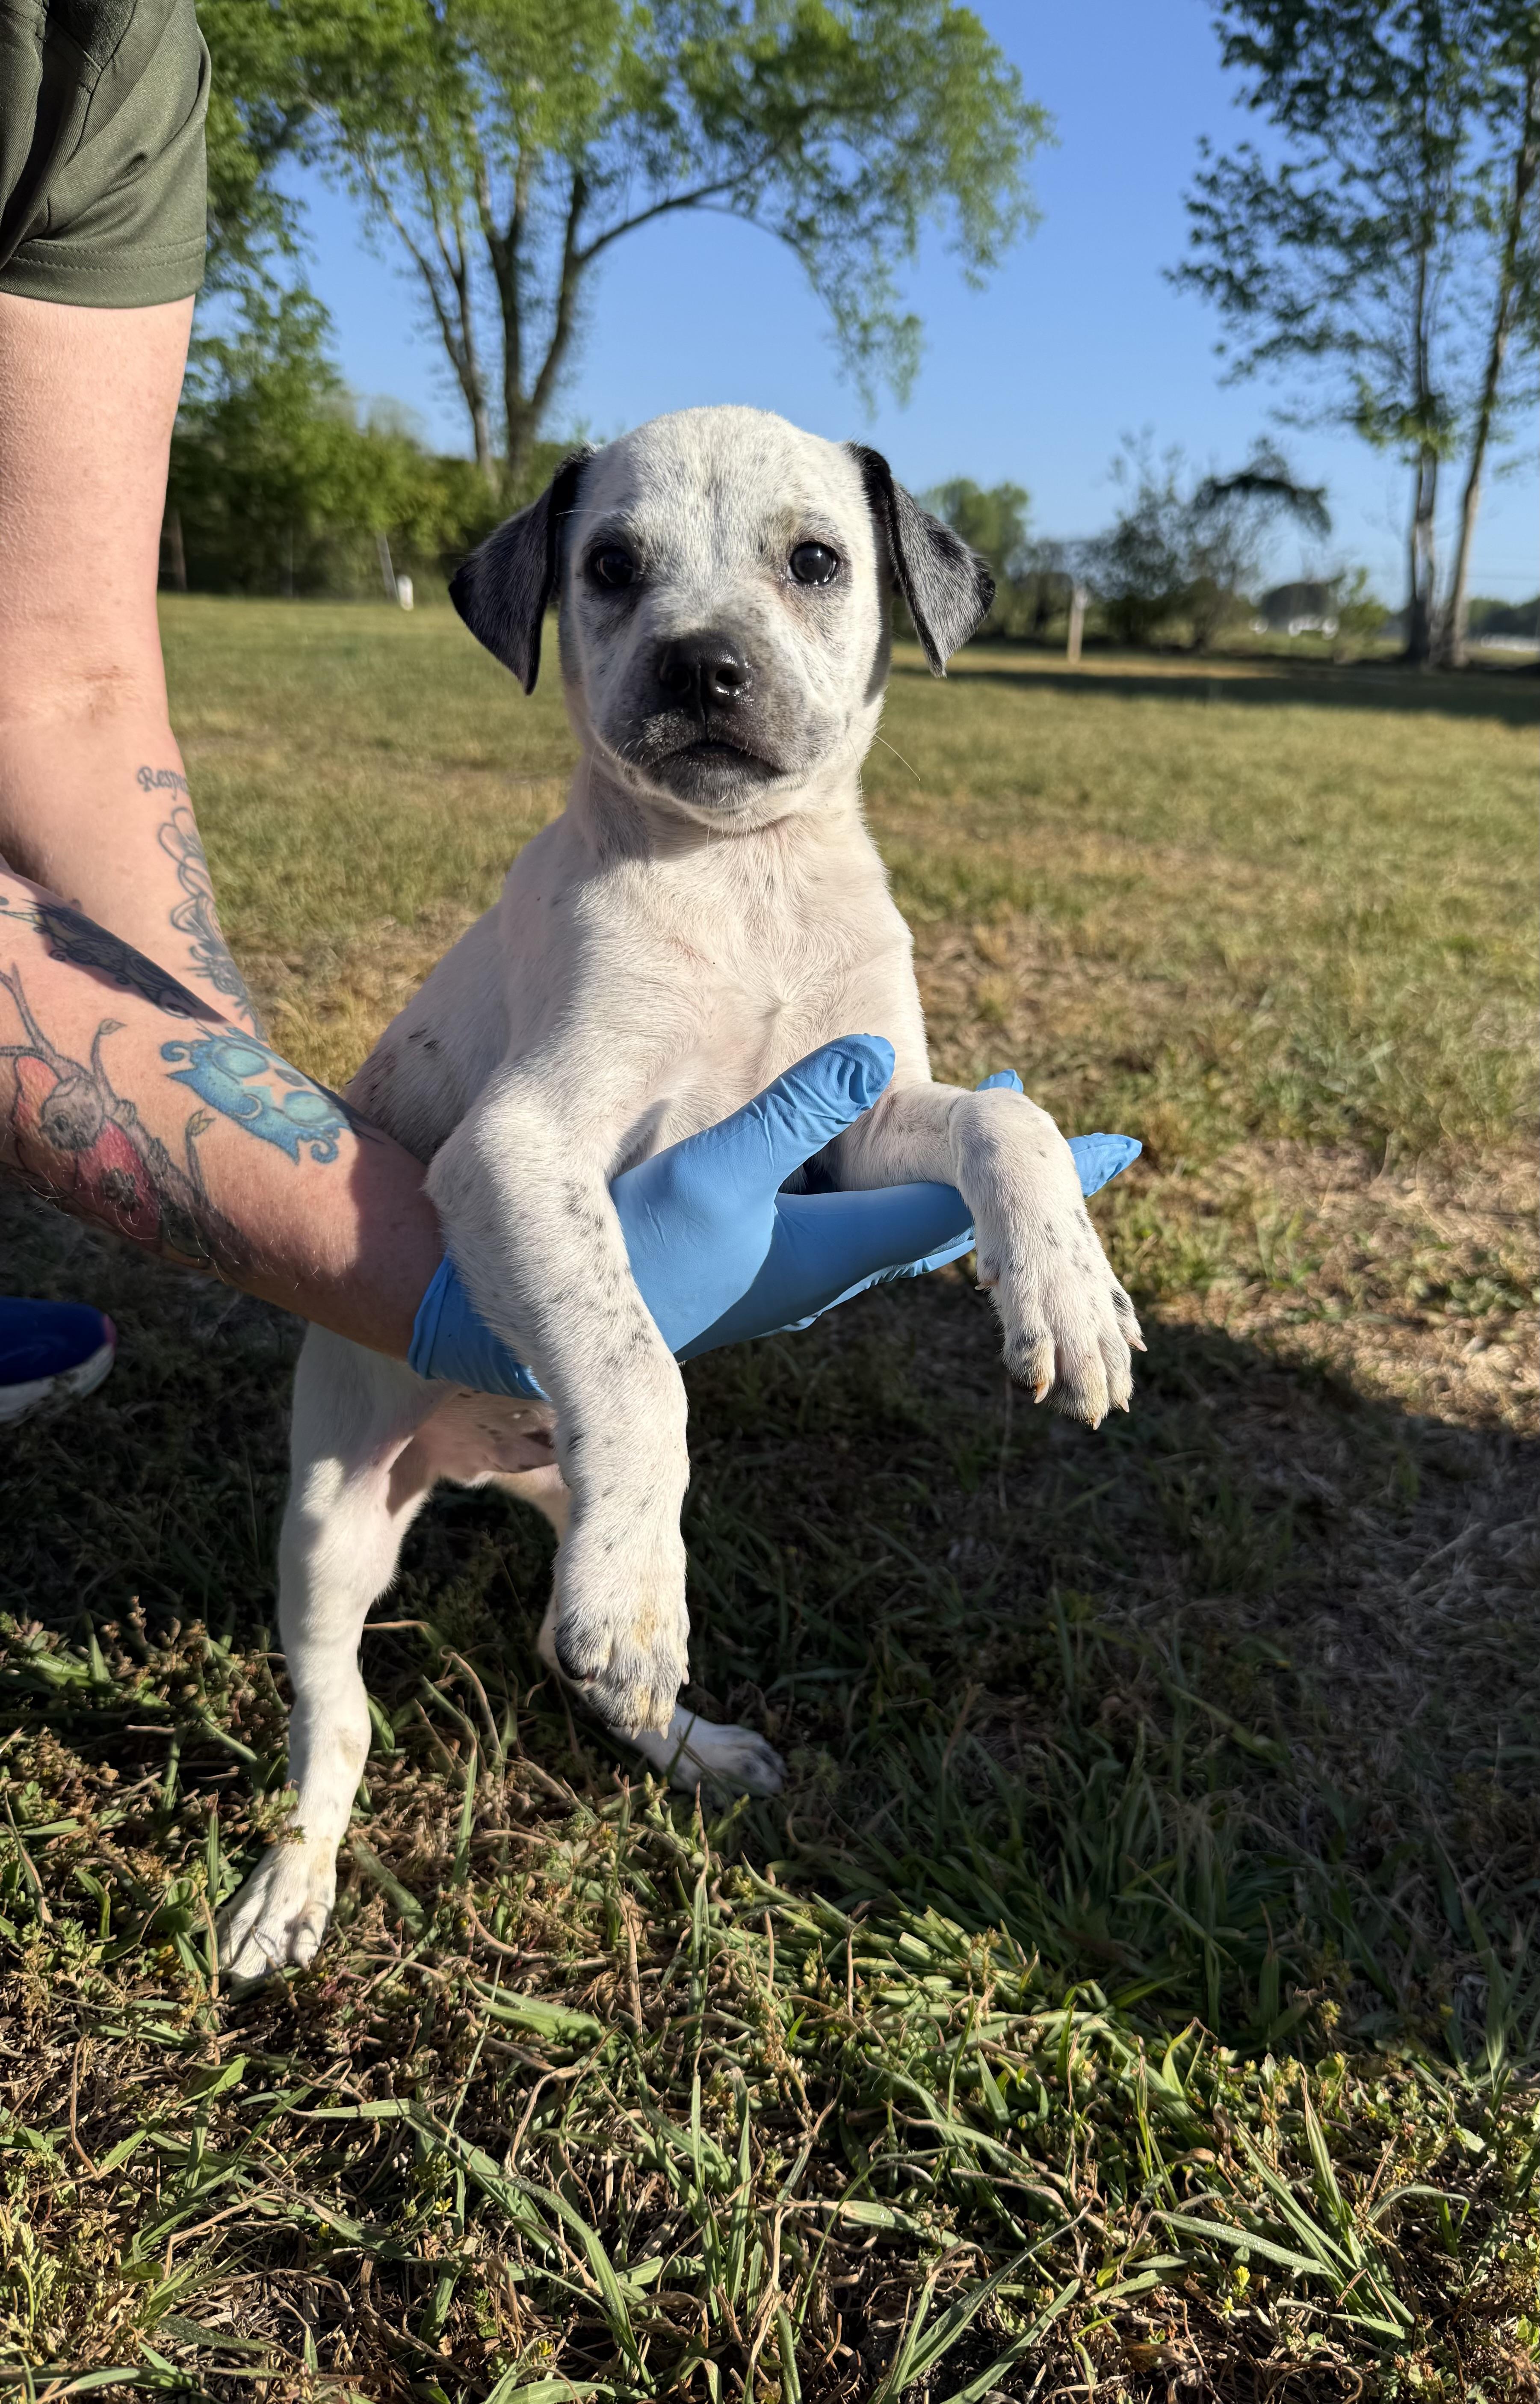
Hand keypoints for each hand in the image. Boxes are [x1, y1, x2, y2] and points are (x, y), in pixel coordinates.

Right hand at [408, 1040, 1140, 1395]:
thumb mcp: (699, 1177)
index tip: (1109, 1150)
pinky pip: (854, 1218)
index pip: (955, 1210)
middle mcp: (821, 1265)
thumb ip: (784, 1112)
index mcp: (826, 1250)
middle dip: (1024, 1196)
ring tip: (1036, 1161)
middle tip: (1100, 1152)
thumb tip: (870, 1053)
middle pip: (945, 1218)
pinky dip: (904, 1192)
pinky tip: (905, 1157)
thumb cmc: (606, 1253)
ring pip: (902, 1220)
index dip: (1035, 1185)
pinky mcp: (752, 1253)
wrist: (519, 1322)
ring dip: (969, 1196)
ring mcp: (789, 1264)